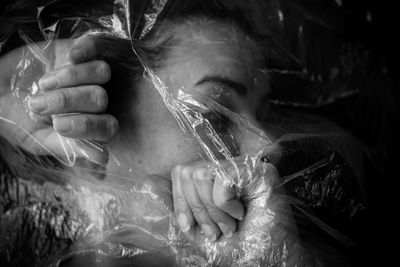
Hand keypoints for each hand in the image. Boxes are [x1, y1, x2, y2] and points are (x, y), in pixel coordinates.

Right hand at [0, 36, 117, 164]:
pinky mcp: (78, 51)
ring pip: (101, 73)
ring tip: (43, 84)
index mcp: (88, 124)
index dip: (86, 125)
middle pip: (100, 98)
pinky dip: (86, 50)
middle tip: (38, 104)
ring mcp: (87, 74)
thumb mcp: (37, 139)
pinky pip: (96, 47)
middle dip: (68, 101)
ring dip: (71, 78)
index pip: (107, 126)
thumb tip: (102, 158)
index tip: (57, 125)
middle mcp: (92, 99)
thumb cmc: (16, 119)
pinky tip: (72, 56)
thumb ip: (69, 147)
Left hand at [143, 161, 292, 265]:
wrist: (264, 263)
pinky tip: (241, 214)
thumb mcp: (193, 230)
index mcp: (211, 179)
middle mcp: (226, 167)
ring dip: (212, 211)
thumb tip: (148, 180)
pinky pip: (222, 179)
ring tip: (229, 225)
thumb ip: (173, 205)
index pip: (180, 171)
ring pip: (200, 174)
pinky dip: (225, 206)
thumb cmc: (234, 250)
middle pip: (187, 171)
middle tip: (216, 231)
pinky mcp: (259, 170)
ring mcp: (243, 166)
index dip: (179, 201)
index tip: (190, 228)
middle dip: (197, 209)